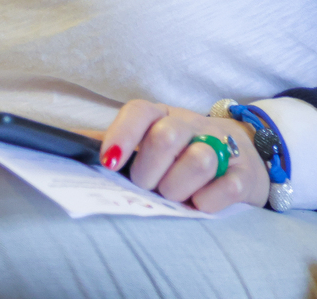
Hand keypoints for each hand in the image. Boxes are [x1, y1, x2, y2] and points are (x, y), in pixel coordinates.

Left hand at [101, 101, 269, 211]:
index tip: (108, 163)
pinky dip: (208, 201)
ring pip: (197, 160)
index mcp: (162, 115)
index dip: (121, 135)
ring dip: (177, 187)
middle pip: (165, 137)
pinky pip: (227, 188)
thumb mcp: (148, 142)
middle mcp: (192, 125)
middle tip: (147, 187)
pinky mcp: (246, 175)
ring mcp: (223, 147)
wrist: (246, 157)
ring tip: (174, 196)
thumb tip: (69, 144)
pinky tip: (200, 204)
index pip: (139, 112)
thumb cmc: (182, 152)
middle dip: (149, 172)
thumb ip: (113, 142)